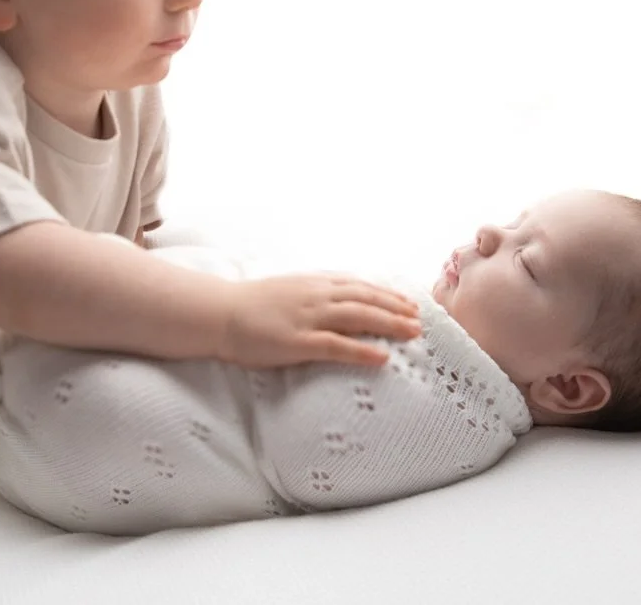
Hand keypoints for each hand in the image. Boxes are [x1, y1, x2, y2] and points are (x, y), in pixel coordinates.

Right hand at [217, 273, 421, 367]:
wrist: (220, 313)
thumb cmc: (251, 304)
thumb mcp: (288, 288)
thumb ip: (314, 291)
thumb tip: (339, 295)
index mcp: (314, 283)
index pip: (360, 285)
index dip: (387, 293)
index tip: (409, 302)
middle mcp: (316, 296)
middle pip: (366, 299)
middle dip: (397, 309)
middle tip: (420, 319)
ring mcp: (308, 318)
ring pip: (358, 318)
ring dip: (389, 324)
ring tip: (412, 334)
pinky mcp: (298, 341)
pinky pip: (337, 346)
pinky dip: (363, 350)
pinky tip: (382, 357)